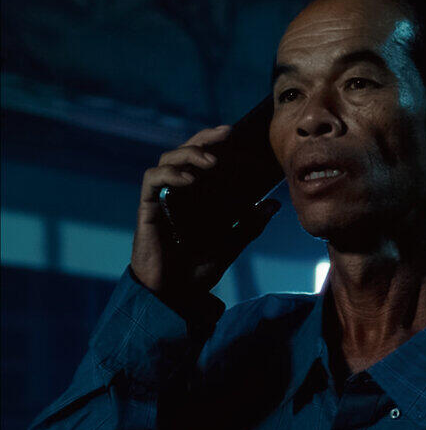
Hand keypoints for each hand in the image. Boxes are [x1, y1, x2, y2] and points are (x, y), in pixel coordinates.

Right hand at [130, 125, 280, 310]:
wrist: (175, 296)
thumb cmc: (198, 271)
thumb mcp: (232, 244)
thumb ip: (250, 224)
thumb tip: (274, 203)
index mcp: (197, 197)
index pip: (203, 159)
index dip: (215, 143)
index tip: (235, 133)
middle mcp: (178, 193)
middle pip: (185, 152)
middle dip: (204, 138)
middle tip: (226, 133)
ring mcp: (162, 200)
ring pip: (167, 159)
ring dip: (189, 154)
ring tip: (211, 161)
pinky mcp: (148, 209)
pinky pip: (152, 181)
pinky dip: (170, 174)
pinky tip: (189, 178)